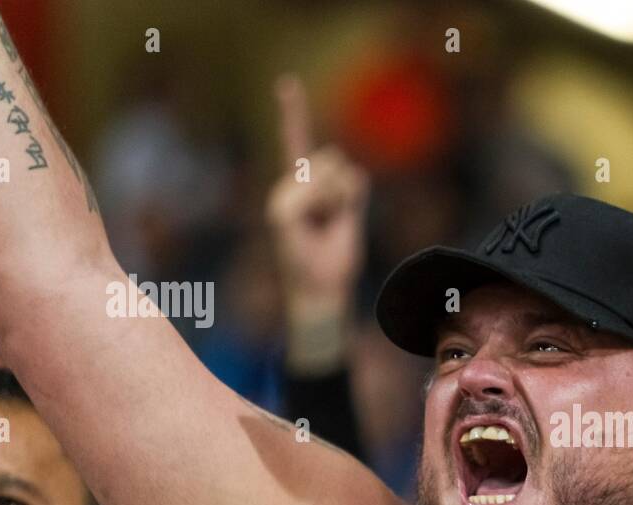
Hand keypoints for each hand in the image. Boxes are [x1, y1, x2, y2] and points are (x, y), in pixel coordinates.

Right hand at [265, 75, 368, 371]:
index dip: (292, 113)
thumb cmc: (334, 262)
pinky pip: (324, 189)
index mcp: (300, 189)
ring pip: (331, 172)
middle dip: (346, 190)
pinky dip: (333, 206)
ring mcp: (282, 199)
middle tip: (333, 223)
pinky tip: (319, 229)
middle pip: (333, 161)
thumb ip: (350, 192)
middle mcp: (287, 190)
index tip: (286, 83)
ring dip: (341, 201)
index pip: (297, 143)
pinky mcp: (281, 210)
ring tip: (326, 228)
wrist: (322, 293)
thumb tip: (351, 169)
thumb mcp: (350, 220)